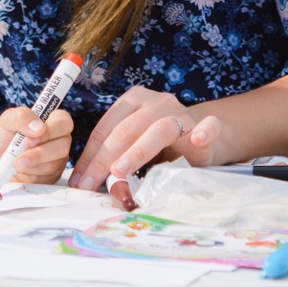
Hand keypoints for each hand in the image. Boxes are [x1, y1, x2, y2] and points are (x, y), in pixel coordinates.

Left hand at [0, 107, 74, 183]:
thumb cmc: (2, 134)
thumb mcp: (8, 119)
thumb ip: (23, 116)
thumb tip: (39, 128)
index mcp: (54, 121)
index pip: (64, 123)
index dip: (50, 131)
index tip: (29, 139)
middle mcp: (59, 140)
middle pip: (62, 147)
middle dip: (38, 154)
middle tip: (18, 159)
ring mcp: (57, 160)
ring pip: (52, 166)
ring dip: (30, 166)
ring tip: (14, 162)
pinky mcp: (50, 177)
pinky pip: (45, 180)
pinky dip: (29, 176)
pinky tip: (18, 171)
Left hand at [68, 86, 222, 192]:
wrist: (200, 136)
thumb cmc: (159, 144)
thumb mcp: (134, 147)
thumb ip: (116, 159)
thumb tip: (88, 184)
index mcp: (133, 101)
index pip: (106, 128)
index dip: (90, 156)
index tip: (79, 182)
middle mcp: (156, 102)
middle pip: (125, 130)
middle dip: (104, 160)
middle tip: (91, 185)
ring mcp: (181, 113)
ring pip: (159, 130)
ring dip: (137, 151)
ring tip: (120, 170)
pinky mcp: (205, 126)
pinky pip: (208, 126)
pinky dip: (205, 131)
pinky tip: (199, 139)